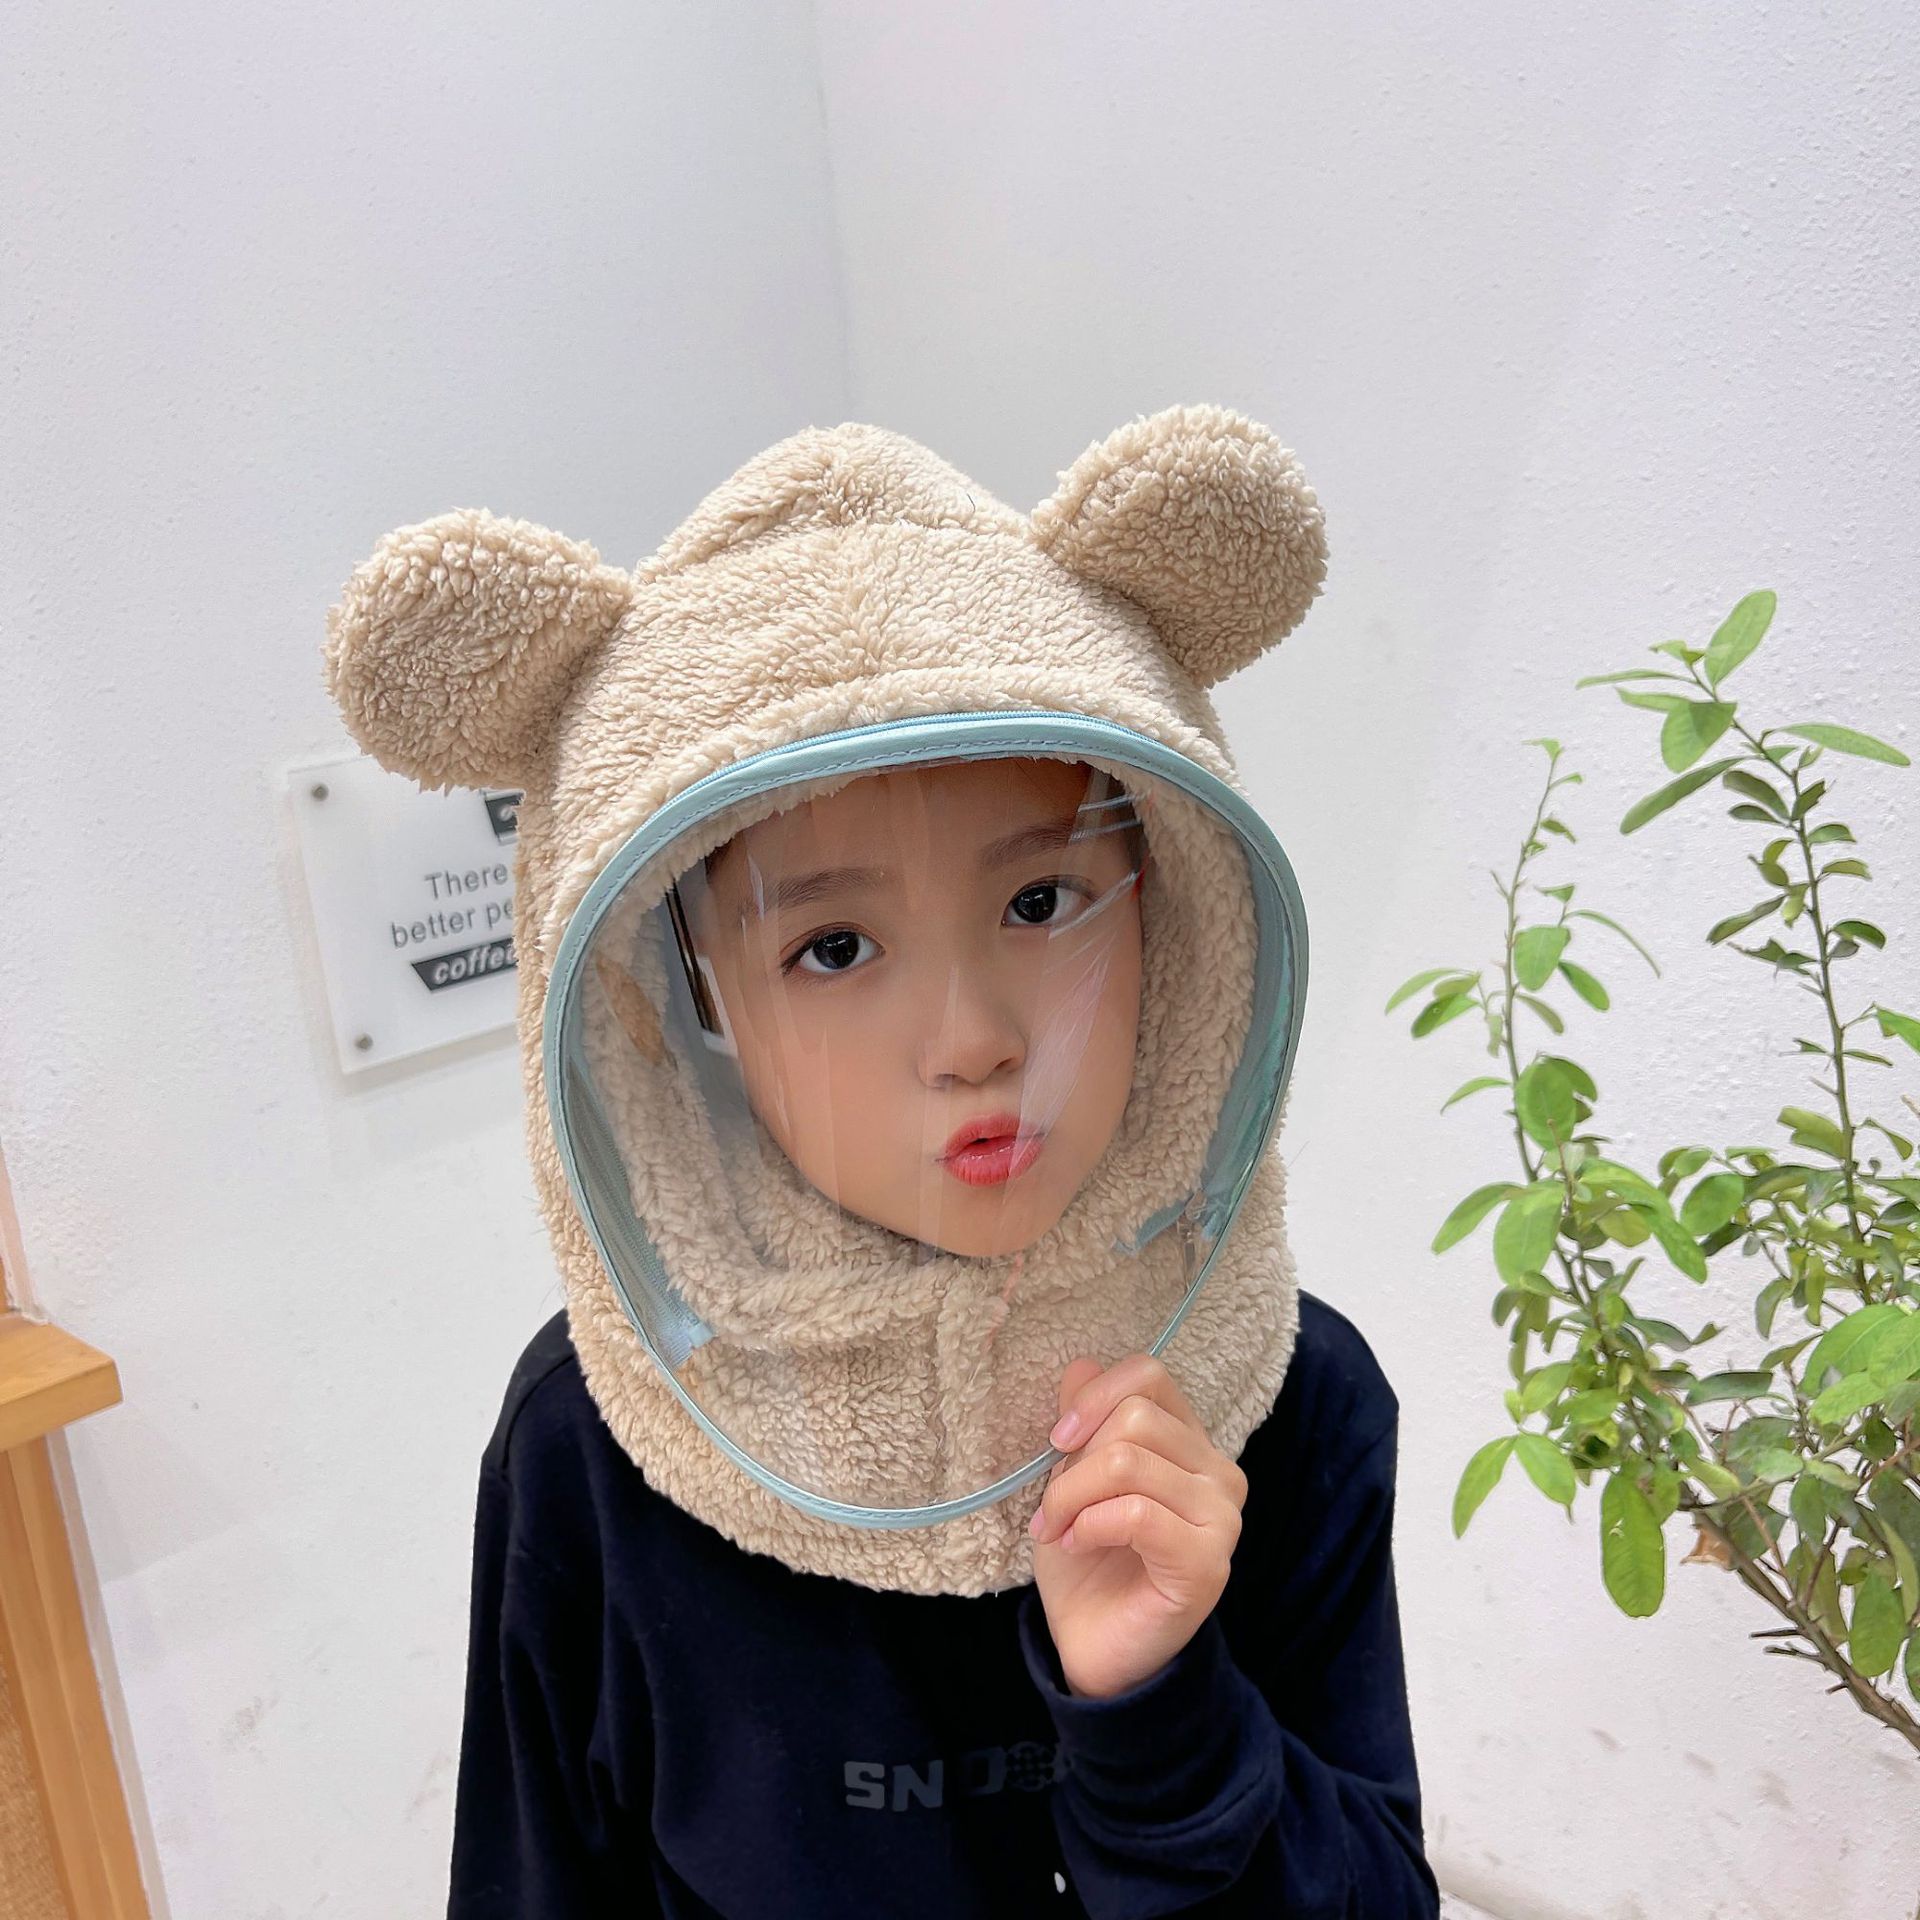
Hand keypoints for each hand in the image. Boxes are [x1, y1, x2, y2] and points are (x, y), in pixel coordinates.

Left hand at [1027, 1351, 1247, 1699]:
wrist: (1096, 1648)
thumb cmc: (1087, 1564)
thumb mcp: (1071, 1482)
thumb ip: (1082, 1426)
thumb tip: (1079, 1365)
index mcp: (1190, 1443)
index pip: (1148, 1376)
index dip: (1093, 1397)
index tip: (1056, 1440)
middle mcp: (1219, 1472)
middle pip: (1134, 1419)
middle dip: (1073, 1463)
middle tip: (1051, 1509)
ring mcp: (1222, 1518)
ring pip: (1129, 1462)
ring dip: (1072, 1496)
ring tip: (1058, 1530)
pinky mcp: (1207, 1563)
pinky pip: (1137, 1514)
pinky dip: (1090, 1524)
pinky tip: (1078, 1545)